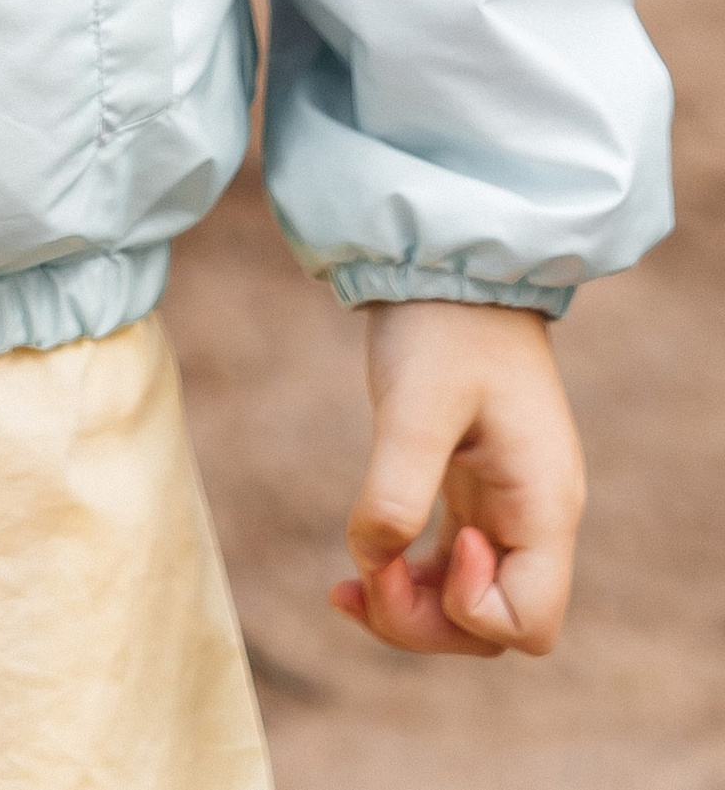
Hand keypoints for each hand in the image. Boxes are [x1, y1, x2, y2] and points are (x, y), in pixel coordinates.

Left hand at [332, 300, 584, 656]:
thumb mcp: (415, 403)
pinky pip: (446, 564)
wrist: (447, 260)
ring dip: (409, 609)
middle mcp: (532, 516)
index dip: (471, 608)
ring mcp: (503, 505)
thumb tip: (374, 561)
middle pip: (495, 625)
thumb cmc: (443, 325)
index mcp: (541, 501)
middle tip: (360, 582)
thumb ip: (396, 488)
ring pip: (468, 602)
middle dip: (427, 623)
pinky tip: (356, 567)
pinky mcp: (470, 488)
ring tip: (344, 589)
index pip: (529, 621)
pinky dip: (405, 576)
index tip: (436, 541)